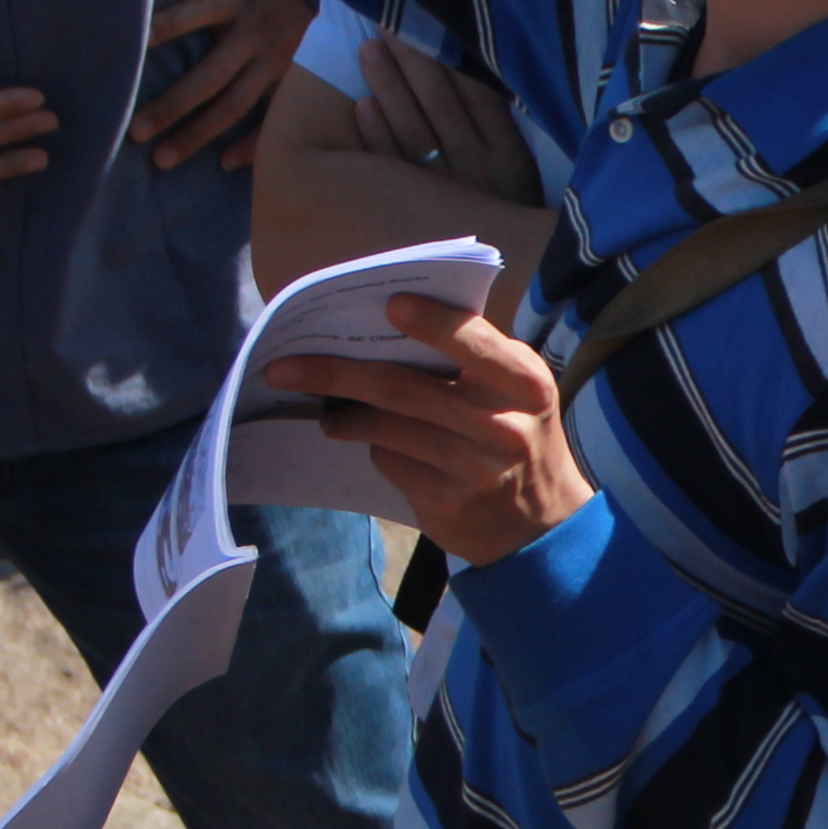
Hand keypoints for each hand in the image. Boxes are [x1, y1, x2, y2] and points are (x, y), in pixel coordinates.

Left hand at [137, 0, 313, 169]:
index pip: (196, 11)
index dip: (167, 24)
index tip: (135, 41)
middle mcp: (254, 33)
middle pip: (210, 76)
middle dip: (172, 106)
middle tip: (136, 132)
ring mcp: (276, 60)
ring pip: (234, 105)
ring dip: (197, 134)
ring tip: (163, 159)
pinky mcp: (292, 79)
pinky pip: (272, 117)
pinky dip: (250, 144)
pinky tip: (223, 163)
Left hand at [276, 294, 592, 565]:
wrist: (541, 523)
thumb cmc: (517, 432)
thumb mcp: (515, 390)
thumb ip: (474, 356)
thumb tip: (387, 322)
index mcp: (523, 383)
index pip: (474, 343)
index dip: (431, 323)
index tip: (389, 304)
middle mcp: (501, 425)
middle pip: (402, 389)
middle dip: (336, 374)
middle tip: (286, 367)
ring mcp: (472, 469)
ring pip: (386, 429)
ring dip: (345, 416)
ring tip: (328, 412)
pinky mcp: (446, 504)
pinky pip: (391, 462)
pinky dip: (375, 448)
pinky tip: (372, 444)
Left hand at [354, 30, 538, 205]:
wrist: (509, 281)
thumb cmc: (509, 217)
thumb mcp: (519, 172)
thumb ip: (498, 126)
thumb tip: (468, 70)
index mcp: (509, 157)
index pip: (474, 94)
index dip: (445, 56)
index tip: (421, 22)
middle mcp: (479, 172)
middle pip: (440, 104)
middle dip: (412, 61)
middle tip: (385, 22)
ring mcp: (447, 194)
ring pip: (414, 130)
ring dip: (389, 87)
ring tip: (368, 50)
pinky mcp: (420, 214)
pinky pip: (395, 169)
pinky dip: (377, 135)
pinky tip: (361, 106)